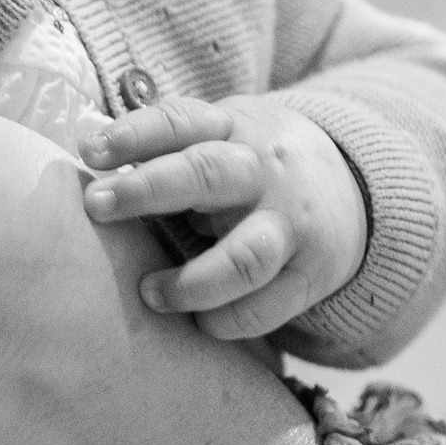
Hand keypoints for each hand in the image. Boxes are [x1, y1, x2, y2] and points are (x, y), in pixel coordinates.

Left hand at [77, 92, 367, 341]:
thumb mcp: (226, 134)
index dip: (134, 133)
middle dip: (147, 189)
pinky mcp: (311, 274)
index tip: (89, 151)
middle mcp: (265, 171)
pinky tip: (198, 323)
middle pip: (208, 174)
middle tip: (96, 206)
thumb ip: (169, 145)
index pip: (182, 120)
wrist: (358, 191)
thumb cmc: (258, 165)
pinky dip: (226, 321)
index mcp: (237, 127)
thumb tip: (87, 153)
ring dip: (190, 282)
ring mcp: (292, 225)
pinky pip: (266, 307)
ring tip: (150, 293)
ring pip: (244, 257)